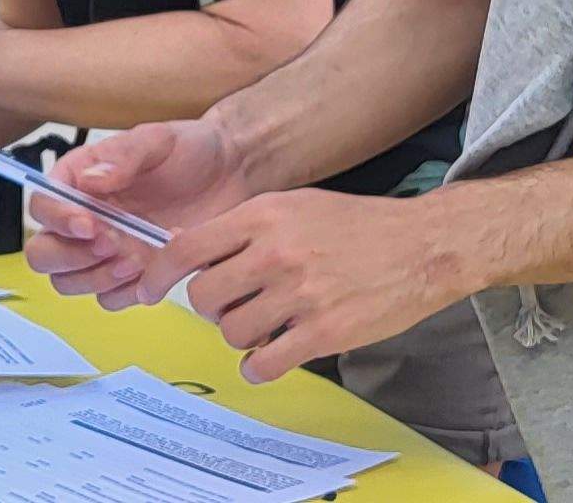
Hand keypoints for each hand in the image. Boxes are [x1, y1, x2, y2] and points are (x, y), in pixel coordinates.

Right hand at [23, 120, 250, 307]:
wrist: (231, 174)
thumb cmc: (191, 148)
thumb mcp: (159, 139)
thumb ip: (124, 156)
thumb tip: (89, 181)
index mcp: (79, 180)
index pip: (41, 206)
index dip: (57, 221)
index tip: (89, 225)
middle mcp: (84, 218)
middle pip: (44, 253)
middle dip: (71, 257)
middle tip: (113, 244)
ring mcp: (105, 250)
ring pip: (70, 283)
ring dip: (97, 278)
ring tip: (138, 258)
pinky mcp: (130, 274)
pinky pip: (109, 299)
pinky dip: (126, 292)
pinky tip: (155, 268)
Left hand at [161, 187, 473, 384]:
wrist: (424, 245)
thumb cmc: (361, 225)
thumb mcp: (298, 205)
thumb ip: (247, 227)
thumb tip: (191, 250)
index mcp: (266, 215)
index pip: (187, 247)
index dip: (158, 274)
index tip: (148, 289)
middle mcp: (278, 251)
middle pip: (204, 295)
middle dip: (210, 308)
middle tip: (230, 307)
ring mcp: (300, 293)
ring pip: (231, 331)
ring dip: (239, 336)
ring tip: (263, 326)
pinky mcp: (323, 331)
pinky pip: (264, 362)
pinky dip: (258, 366)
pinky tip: (270, 354)